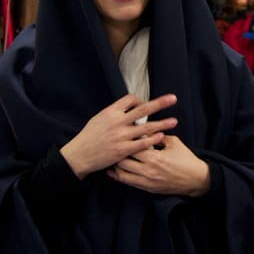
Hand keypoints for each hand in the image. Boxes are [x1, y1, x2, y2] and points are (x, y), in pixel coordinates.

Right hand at [60, 94, 178, 178]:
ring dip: (162, 123)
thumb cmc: (89, 136)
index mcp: (111, 112)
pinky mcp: (123, 150)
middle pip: (143, 109)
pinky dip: (153, 139)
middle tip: (173, 99)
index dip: (140, 100)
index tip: (144, 105)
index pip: (130, 100)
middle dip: (160, 103)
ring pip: (146, 127)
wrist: (80, 154)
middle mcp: (117, 122)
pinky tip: (161, 136)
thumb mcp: (99, 119)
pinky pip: (142, 143)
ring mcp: (121, 136)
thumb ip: (113, 113)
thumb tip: (126, 108)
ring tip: (174, 121)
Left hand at [110, 135, 210, 196]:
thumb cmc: (186, 159)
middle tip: (114, 146)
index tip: (122, 135)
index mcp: (155, 158)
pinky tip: (114, 171)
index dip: (126, 140)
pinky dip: (119, 176)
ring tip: (112, 158)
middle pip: (123, 162)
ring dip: (116, 166)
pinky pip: (128, 183)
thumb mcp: (173, 142)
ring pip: (122, 174)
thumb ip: (157, 135)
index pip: (132, 147)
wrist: (196, 180)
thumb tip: (144, 129)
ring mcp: (147, 182)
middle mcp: (148, 171)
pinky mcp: (148, 189)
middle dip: (117, 153)